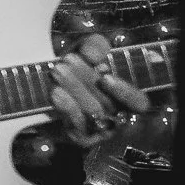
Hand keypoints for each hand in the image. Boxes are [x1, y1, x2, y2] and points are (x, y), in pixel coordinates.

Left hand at [49, 32, 150, 147]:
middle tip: (67, 61)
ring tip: (57, 71)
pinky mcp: (82, 138)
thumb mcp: (86, 51)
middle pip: (108, 103)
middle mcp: (119, 116)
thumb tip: (94, 55)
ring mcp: (101, 130)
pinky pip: (78, 127)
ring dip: (74, 89)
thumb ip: (94, 46)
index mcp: (128, 98)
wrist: (46, 92)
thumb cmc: (76, 69)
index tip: (105, 77)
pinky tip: (56, 93)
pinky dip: (67, 108)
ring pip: (92, 113)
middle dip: (86, 80)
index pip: (138, 102)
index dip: (125, 92)